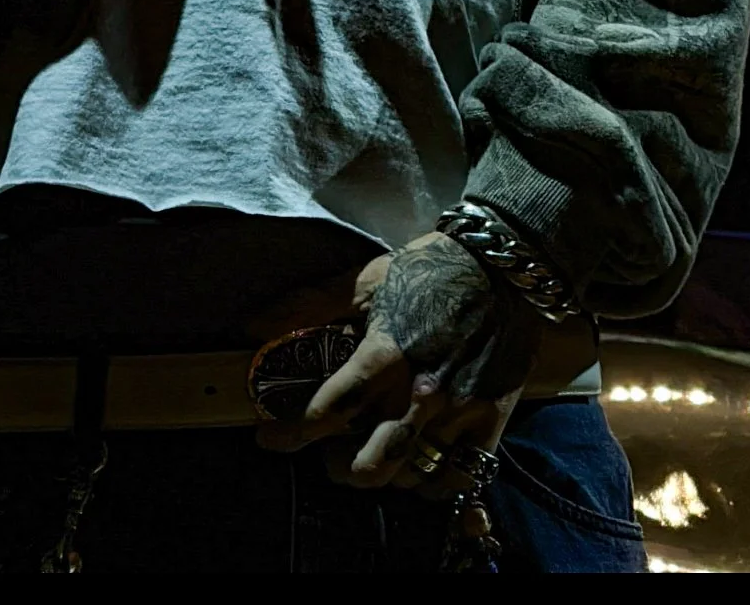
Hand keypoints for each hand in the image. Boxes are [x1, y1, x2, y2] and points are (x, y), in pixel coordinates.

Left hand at [256, 230, 545, 493]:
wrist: (499, 265)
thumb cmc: (425, 270)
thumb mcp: (364, 281)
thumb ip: (307, 306)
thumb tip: (250, 325)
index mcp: (385, 354)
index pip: (328, 411)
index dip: (291, 431)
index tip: (269, 438)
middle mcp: (420, 392)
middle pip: (368, 463)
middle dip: (336, 467)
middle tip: (327, 453)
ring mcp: (458, 411)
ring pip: (409, 476)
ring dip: (381, 474)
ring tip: (369, 455)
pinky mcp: (491, 420)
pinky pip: (458, 478)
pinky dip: (432, 485)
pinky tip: (417, 469)